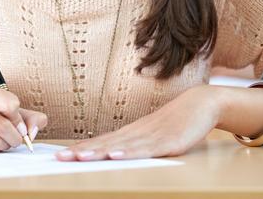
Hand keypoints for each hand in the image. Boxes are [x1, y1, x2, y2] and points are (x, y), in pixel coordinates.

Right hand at [0, 79, 47, 151]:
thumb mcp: (7, 109)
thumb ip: (29, 117)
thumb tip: (32, 132)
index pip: (11, 105)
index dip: (19, 120)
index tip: (20, 127)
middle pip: (3, 125)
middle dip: (15, 138)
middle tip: (16, 141)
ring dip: (4, 145)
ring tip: (3, 143)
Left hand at [56, 84, 221, 160]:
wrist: (202, 103)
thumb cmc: (176, 121)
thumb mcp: (152, 134)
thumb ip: (134, 144)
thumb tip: (114, 153)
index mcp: (132, 132)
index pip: (101, 141)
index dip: (81, 148)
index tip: (61, 155)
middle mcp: (137, 133)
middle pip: (105, 143)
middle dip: (82, 151)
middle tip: (60, 158)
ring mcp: (152, 136)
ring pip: (121, 146)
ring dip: (99, 151)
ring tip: (79, 157)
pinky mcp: (168, 141)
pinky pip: (146, 149)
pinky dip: (130, 152)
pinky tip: (116, 155)